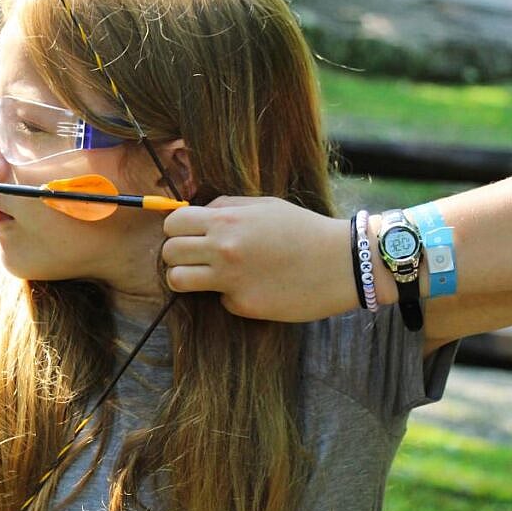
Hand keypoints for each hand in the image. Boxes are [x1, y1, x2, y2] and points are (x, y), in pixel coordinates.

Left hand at [162, 196, 354, 321]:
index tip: (187, 235)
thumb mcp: (264, 206)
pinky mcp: (243, 304)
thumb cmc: (304, 230)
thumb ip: (226, 206)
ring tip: (204, 277)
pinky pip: (219, 300)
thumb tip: (197, 213)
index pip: (173, 223)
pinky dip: (230, 296)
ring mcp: (230, 279)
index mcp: (226, 220)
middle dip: (176, 255)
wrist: (343, 263)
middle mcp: (223, 249)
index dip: (176, 230)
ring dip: (186, 278)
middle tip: (195, 258)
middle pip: (169, 253)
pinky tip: (253, 288)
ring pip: (177, 280)